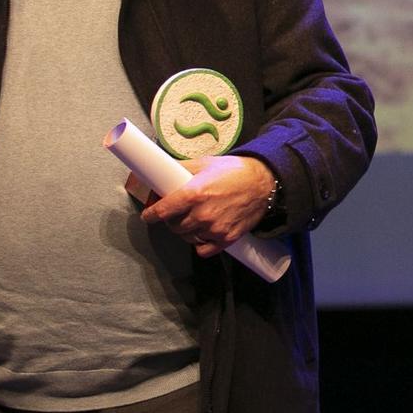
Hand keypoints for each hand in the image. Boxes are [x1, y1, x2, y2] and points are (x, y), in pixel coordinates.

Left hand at [140, 155, 275, 256]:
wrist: (264, 182)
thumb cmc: (235, 171)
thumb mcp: (205, 163)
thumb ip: (182, 169)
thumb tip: (162, 173)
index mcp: (194, 193)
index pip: (162, 211)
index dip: (151, 215)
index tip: (149, 216)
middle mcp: (203, 213)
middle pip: (174, 226)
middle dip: (171, 220)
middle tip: (177, 212)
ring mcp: (215, 228)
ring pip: (187, 237)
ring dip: (186, 230)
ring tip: (194, 219)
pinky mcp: (226, 238)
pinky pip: (203, 250)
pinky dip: (200, 243)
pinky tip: (203, 232)